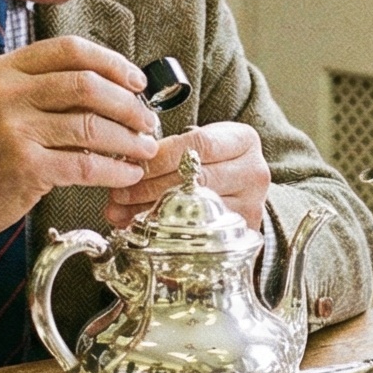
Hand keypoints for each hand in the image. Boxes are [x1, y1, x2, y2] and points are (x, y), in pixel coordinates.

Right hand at [0, 35, 160, 249]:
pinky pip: (85, 165)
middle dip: (128, 103)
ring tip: (145, 149)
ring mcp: (15, 130)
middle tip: (148, 120)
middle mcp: (8, 94)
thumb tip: (111, 89)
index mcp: (5, 70)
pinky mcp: (25, 167)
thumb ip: (45, 90)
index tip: (137, 80)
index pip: (70, 49)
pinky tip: (127, 173)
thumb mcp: (1, 103)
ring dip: (128, 140)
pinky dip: (115, 170)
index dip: (112, 62)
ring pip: (91, 127)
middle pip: (87, 85)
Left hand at [106, 123, 269, 232]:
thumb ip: (166, 148)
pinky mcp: (242, 232)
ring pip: (195, 207)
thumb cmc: (211, 159)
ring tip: (122, 211)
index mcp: (244, 140)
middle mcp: (254, 172)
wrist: (240, 185)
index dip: (162, 155)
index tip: (133, 162)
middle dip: (150, 185)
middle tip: (118, 192)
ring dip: (151, 209)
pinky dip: (162, 229)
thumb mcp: (198, 142)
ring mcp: (251, 205)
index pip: (200, 144)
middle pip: (197, 178)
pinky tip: (141, 225)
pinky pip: (198, 232)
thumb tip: (122, 164)